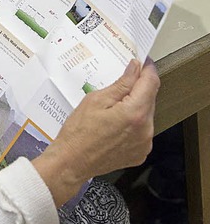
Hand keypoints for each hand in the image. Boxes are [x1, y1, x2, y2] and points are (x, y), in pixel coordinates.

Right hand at [34, 59, 158, 205]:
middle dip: (139, 87)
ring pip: (146, 114)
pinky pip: (142, 130)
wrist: (72, 161)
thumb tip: (135, 69)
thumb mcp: (96, 100)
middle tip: (121, 80)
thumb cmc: (79, 131)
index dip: (147, 69)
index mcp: (135, 113)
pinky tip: (115, 122)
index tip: (142, 62)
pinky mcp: (140, 153)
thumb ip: (121, 84)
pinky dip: (133, 122)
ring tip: (113, 105)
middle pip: (149, 98)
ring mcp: (144, 143)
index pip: (150, 83)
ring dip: (135, 105)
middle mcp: (145, 129)